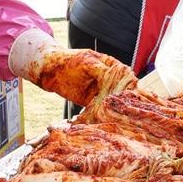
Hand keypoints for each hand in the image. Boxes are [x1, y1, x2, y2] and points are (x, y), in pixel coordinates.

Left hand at [11, 31, 135, 106]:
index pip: (126, 76)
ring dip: (117, 109)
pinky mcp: (92, 101)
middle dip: (127, 100)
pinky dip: (104, 114)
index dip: (131, 86)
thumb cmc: (68, 61)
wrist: (49, 71)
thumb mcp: (87, 63)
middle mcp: (109, 78)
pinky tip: (107, 120)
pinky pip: (101, 109)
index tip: (133, 96)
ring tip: (123, 118)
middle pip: (123, 90)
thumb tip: (119, 79)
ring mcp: (101, 90)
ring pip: (113, 101)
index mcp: (111, 65)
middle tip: (132, 110)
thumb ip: (104, 71)